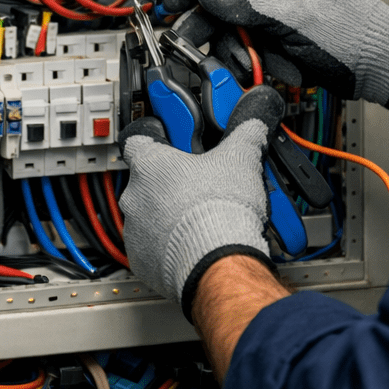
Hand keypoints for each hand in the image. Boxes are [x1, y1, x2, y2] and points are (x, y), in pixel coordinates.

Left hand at [117, 85, 283, 319]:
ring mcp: (135, 231)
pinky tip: (194, 242)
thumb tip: (254, 124)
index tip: (170, 142)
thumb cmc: (219, 212)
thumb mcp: (240, 160)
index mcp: (149, 164)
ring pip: (149, 216)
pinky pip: (152, 249)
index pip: (138, 140)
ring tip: (200, 217)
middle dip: (170, 183)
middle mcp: (134, 196)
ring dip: (169, 216)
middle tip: (198, 186)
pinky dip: (169, 246)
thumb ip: (245, 135)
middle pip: (147, 182)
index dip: (157, 140)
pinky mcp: (142, 262)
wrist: (218, 263)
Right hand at [162, 0, 388, 106]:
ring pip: (231, 13)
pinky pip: (245, 37)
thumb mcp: (294, 16)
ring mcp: (278, 5)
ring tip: (216, 53)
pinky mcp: (277, 31)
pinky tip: (251, 64)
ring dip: (222, 37)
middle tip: (175, 14)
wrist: (382, 70)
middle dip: (201, 3)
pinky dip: (244, 53)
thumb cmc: (357, 34)